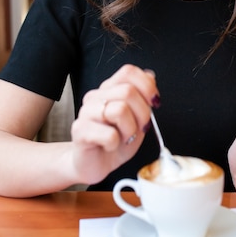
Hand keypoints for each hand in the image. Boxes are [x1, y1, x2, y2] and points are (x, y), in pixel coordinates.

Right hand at [70, 65, 158, 184]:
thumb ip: (142, 97)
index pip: (128, 72)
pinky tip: (110, 146)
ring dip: (129, 130)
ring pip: (119, 110)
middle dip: (142, 114)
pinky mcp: (80, 131)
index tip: (154, 103)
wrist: (94, 164)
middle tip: (139, 129)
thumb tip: (150, 76)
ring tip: (124, 138)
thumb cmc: (114, 142)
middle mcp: (96, 97)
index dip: (147, 86)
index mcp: (109, 90)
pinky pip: (109, 134)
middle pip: (128, 91)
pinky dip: (116, 144)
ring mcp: (86, 112)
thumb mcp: (136, 119)